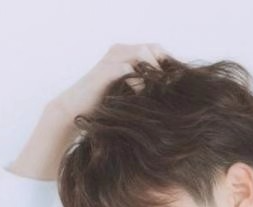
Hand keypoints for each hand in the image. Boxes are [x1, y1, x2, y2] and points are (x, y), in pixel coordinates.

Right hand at [49, 42, 170, 121]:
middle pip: (153, 48)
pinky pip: (127, 69)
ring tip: (159, 91)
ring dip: (154, 72)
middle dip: (164, 68)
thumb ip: (145, 87)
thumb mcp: (128, 93)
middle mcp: (119, 52)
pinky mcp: (103, 72)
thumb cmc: (103, 105)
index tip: (178, 84)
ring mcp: (110, 60)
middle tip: (170, 89)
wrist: (74, 111)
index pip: (156, 50)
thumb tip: (170, 93)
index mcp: (126, 55)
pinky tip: (141, 96)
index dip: (169, 65)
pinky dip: (138, 82)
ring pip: (142, 53)